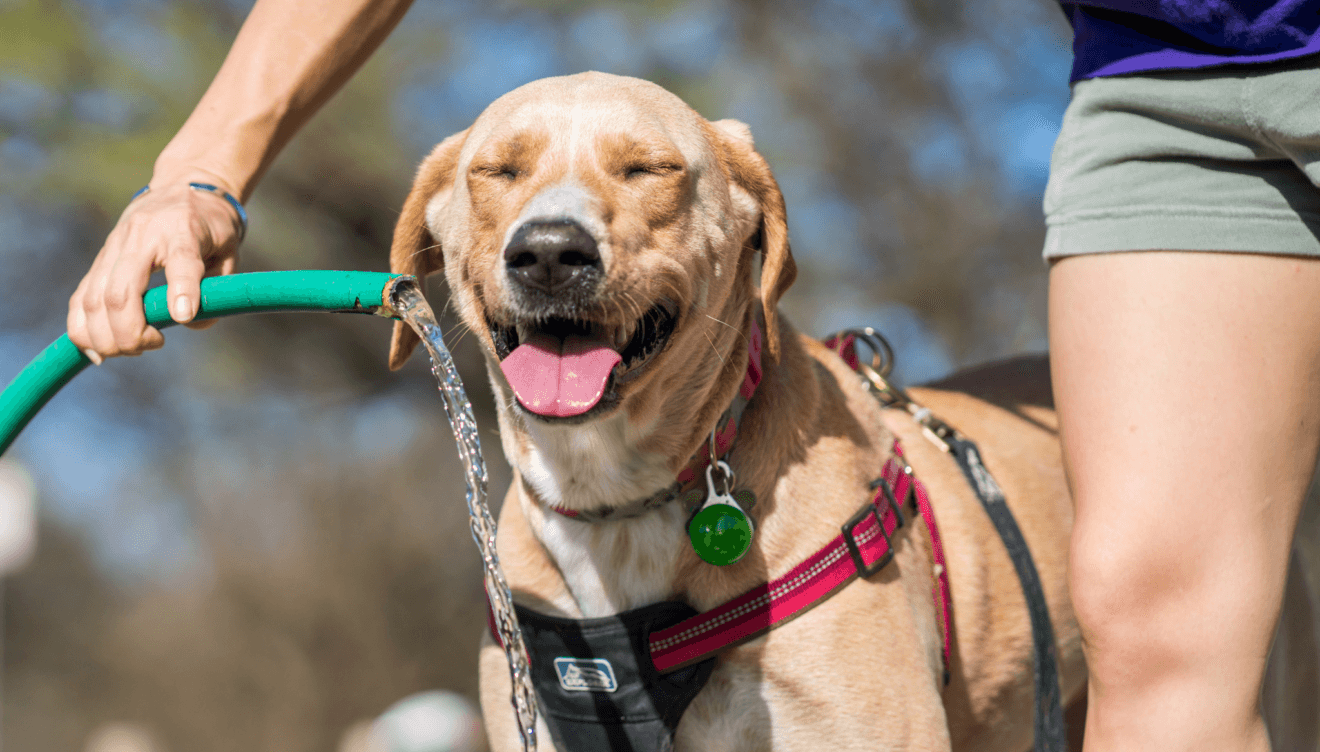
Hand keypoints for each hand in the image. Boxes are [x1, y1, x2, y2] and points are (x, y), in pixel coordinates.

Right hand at [67, 174, 243, 361]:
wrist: (181, 189)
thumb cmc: (211, 226)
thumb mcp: (228, 250)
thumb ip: (217, 287)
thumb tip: (189, 321)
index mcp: (183, 230)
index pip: (180, 260)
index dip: (181, 290)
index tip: (183, 316)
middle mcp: (141, 237)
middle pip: (120, 292)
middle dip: (130, 332)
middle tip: (154, 344)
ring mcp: (113, 248)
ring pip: (92, 300)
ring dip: (106, 337)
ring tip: (133, 350)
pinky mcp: (100, 261)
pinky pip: (81, 300)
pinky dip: (84, 331)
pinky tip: (100, 352)